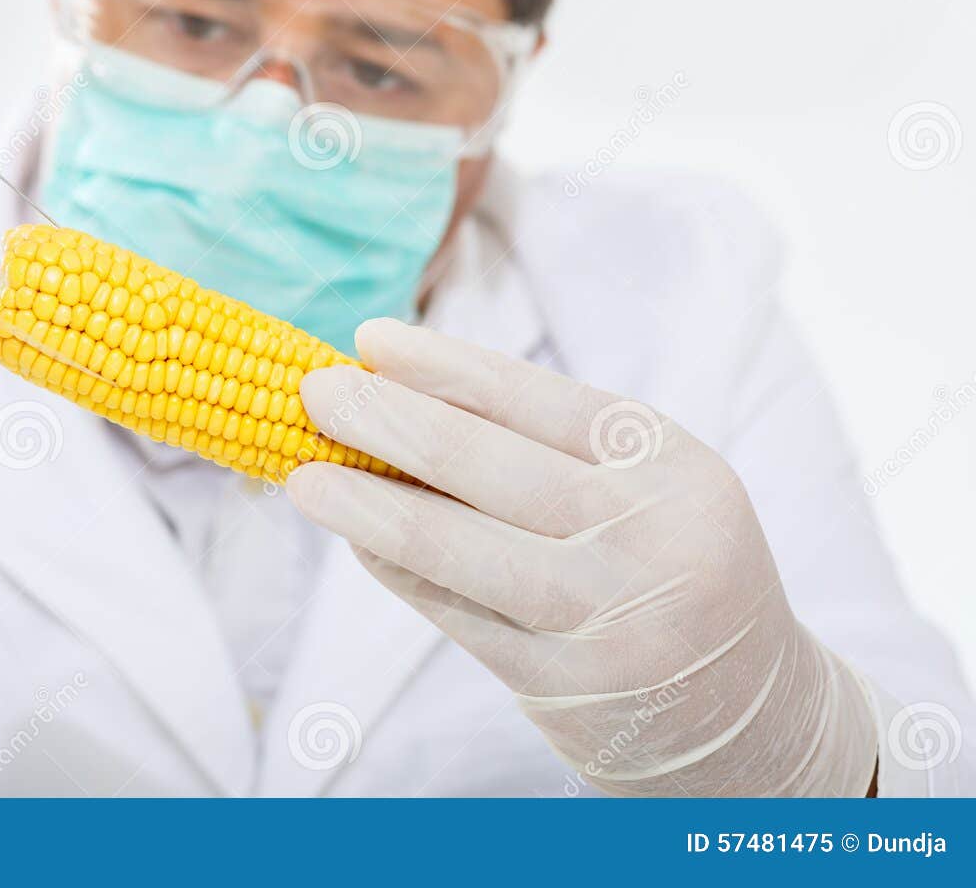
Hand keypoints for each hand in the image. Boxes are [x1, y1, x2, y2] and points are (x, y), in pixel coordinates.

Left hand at [287, 317, 877, 795]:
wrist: (751, 714)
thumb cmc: (672, 568)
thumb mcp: (649, 489)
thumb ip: (548, 446)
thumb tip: (405, 394)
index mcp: (666, 463)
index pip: (533, 397)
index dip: (441, 365)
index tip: (368, 339)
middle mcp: (642, 535)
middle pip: (482, 463)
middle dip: (384, 419)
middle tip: (316, 391)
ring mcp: (602, 616)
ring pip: (453, 543)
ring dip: (364, 504)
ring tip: (303, 474)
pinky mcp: (563, 684)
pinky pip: (454, 613)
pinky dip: (396, 569)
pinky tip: (357, 540)